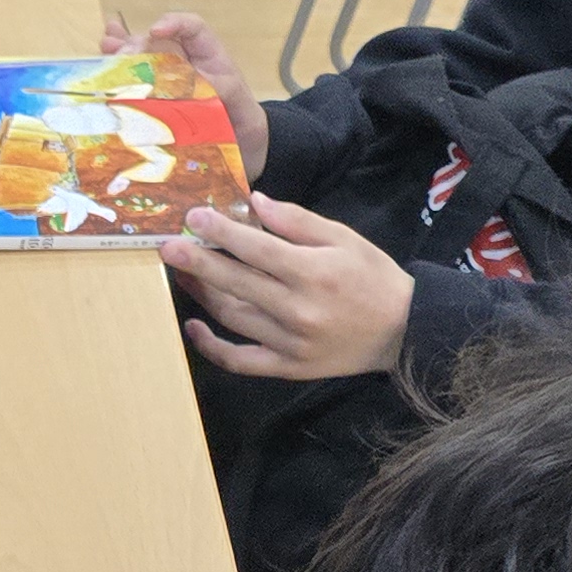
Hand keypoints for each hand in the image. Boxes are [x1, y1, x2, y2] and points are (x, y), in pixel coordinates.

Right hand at [98, 7, 267, 169]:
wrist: (243, 149)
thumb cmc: (243, 119)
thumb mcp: (238, 102)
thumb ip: (221, 88)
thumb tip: (193, 78)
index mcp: (208, 55)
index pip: (191, 28)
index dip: (173, 23)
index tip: (155, 31)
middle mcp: (183, 62)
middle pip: (156, 43)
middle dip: (138, 43)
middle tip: (123, 54)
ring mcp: (167, 80)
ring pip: (140, 58)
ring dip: (121, 50)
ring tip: (106, 47)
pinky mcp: (155, 101)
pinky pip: (134, 81)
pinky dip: (117, 69)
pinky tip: (103, 56)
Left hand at [160, 197, 412, 379]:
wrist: (404, 332)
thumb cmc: (373, 278)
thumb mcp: (345, 239)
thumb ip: (298, 221)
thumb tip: (255, 203)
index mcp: (314, 273)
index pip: (257, 250)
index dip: (222, 232)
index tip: (193, 217)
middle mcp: (299, 310)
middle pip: (236, 283)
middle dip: (197, 262)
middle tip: (167, 246)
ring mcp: (291, 343)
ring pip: (233, 318)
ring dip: (202, 295)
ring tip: (180, 274)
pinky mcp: (288, 368)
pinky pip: (240, 361)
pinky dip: (212, 348)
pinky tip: (193, 327)